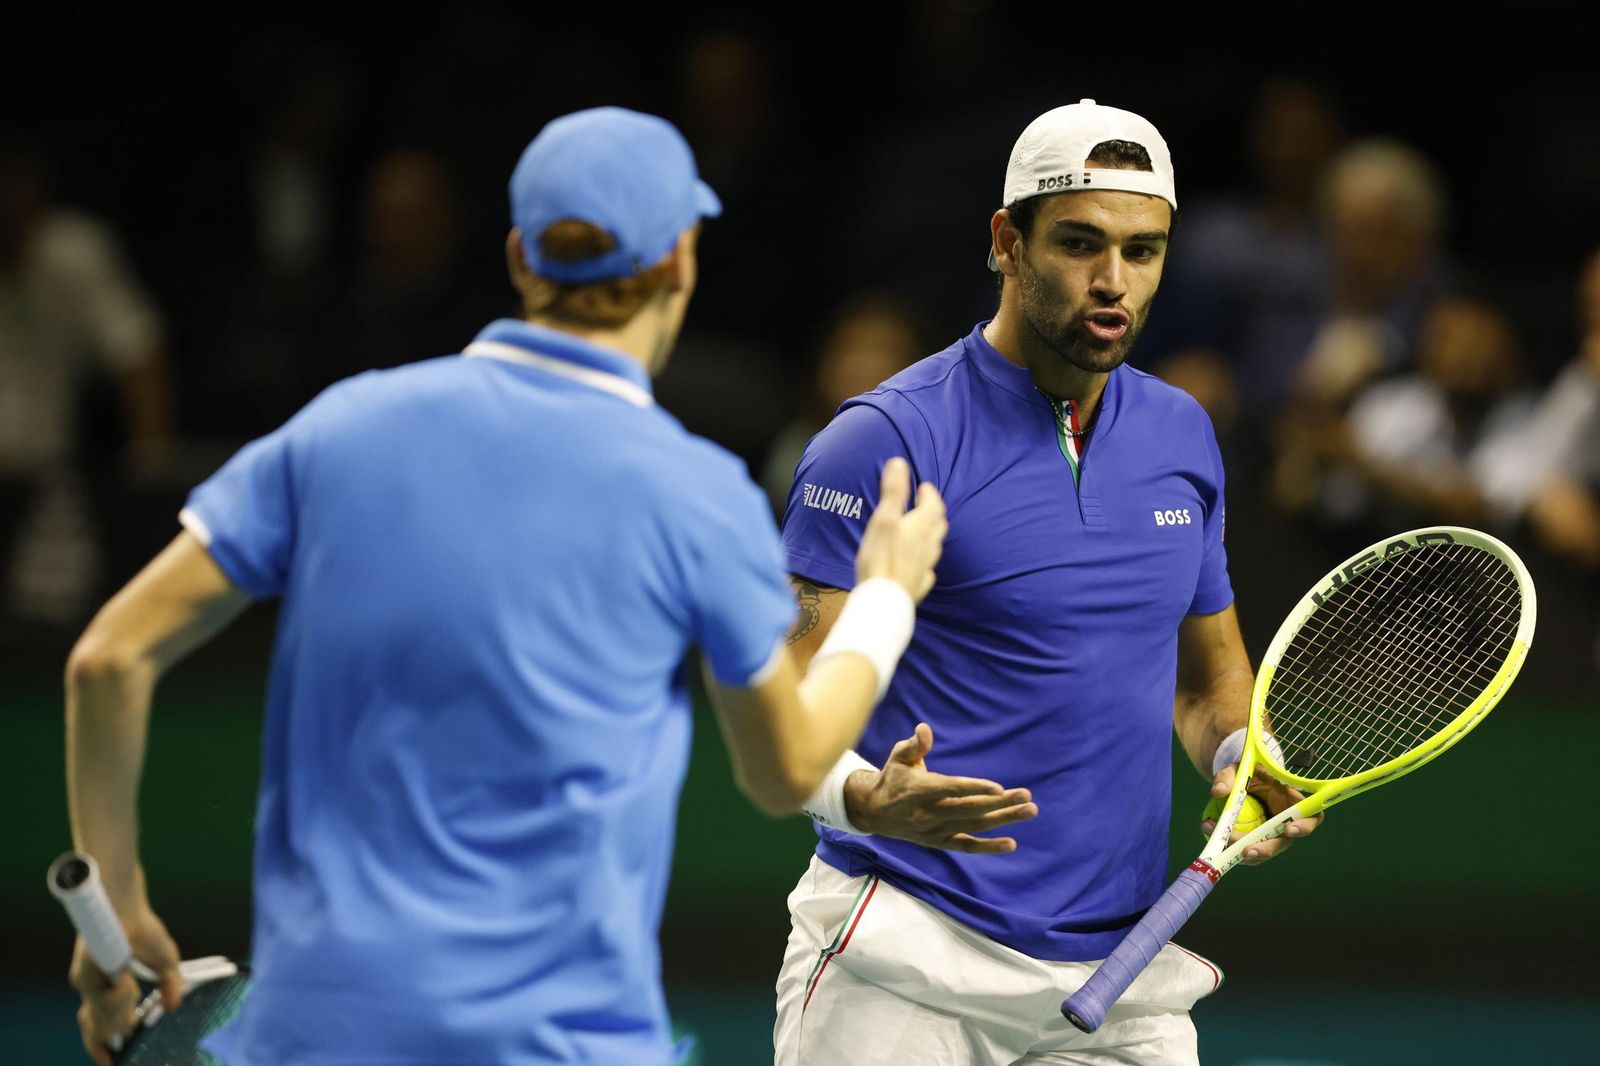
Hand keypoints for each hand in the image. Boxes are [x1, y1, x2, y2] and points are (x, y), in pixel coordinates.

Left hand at [70, 905, 183, 1065]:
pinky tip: (124, 979)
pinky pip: (103, 1002)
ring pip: (102, 1020)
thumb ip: (171, 986)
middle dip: (118, 1030)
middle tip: (134, 1020)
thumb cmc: (145, 932)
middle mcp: (93, 991)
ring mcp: (86, 986)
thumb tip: (173, 1007)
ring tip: (129, 982)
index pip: (98, 1028)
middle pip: (98, 1030)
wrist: (127, 908)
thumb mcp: (167, 962)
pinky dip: (118, 995)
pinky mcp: (82, 976)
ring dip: (123, 1007)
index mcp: (109, 991)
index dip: (102, 1049)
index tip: (112, 1062)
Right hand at [844, 723, 1037, 853]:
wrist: (873, 812)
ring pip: (974, 827)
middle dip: (1001, 803)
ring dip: (1003, 820)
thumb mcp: (898, 756)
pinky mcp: (938, 842)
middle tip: (1027, 796)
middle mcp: (928, 813)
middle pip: (970, 809)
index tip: (999, 788)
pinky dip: (989, 847)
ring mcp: (935, 831)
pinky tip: (1011, 844)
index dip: (975, 789)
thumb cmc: (892, 777)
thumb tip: (924, 729)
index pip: (951, 790)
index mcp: (919, 790)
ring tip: (1029, 810)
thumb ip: (914, 745)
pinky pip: (966, 847)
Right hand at [854, 458, 947, 602]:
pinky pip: (926, 570)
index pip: (934, 505)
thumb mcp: (884, 518)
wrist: (883, 600)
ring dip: (931, 534)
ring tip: (922, 530)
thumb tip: (899, 462)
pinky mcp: (918, 585)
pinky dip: (924, 560)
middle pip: (938, 525)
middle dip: (934, 512)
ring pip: (934, 547)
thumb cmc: (881, 557)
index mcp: (921, 527)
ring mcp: (925, 567)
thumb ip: (893, 491)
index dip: (930, 494)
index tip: (924, 487)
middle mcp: (928, 546)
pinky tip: (917, 564)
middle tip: (925, 504)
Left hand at [1200, 765, 1322, 865]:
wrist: (1238, 783)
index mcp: (1292, 800)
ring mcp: (1271, 835)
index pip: (1311, 816)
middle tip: (1246, 851)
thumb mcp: (1238, 768)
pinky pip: (1244, 849)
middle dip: (1266, 849)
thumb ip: (1228, 776)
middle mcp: (1286, 822)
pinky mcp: (1255, 841)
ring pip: (1261, 850)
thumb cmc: (1247, 773)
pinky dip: (1227, 845)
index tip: (1289, 829)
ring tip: (1218, 839)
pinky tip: (1209, 829)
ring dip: (1240, 850)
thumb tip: (1218, 792)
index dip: (1305, 826)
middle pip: (1284, 842)